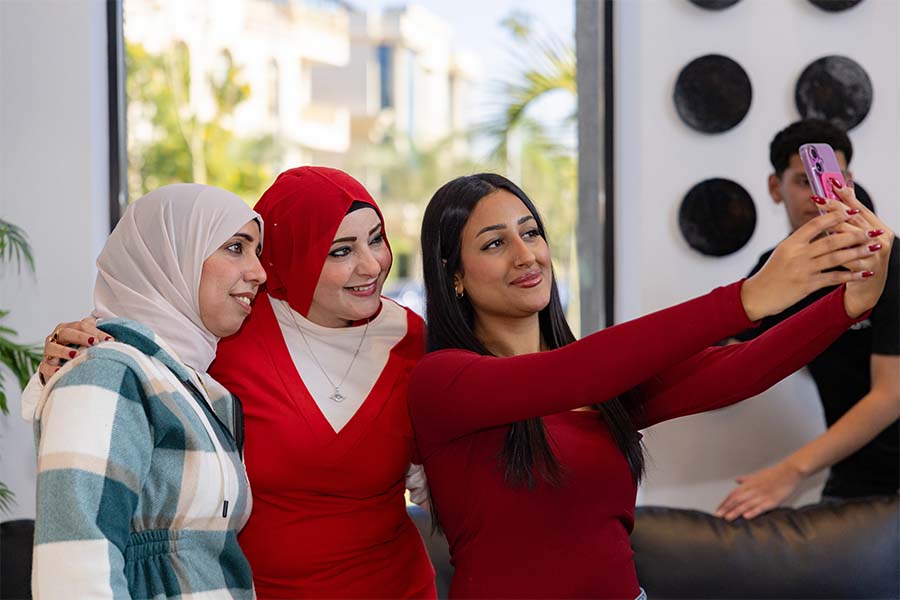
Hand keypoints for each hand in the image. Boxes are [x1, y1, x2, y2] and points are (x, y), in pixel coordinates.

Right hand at [39, 317, 110, 383]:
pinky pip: (45, 367)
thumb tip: (111, 337)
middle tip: (94, 342)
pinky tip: (60, 370)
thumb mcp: (87, 341)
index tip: (109, 339)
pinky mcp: (44, 366)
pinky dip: (52, 369)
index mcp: (68, 328)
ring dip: (64, 351)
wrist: (60, 367)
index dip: (95, 331)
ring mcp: (48, 352)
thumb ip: (96, 334)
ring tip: (76, 355)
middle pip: (66, 333)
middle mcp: (56, 338)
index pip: (81, 326)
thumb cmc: (77, 350)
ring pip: (52, 348)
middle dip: (81, 337)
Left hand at [715, 461, 802, 520]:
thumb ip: (746, 480)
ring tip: (727, 518)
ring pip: (746, 504)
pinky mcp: (773, 501)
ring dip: (736, 511)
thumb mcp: (757, 475)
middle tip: (718, 516)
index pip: (733, 494)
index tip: (718, 510)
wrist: (790, 472)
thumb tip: (736, 480)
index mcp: (749, 484)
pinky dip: (753, 512)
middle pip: (737, 499)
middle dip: (726, 508)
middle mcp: (754, 489)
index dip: (725, 502)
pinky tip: (746, 517)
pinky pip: (761, 507)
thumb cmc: (773, 473)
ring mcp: (763, 495)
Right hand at [740, 198, 878, 320]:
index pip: (814, 224)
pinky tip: (863, 273)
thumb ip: (800, 241)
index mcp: (790, 243)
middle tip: (870, 231)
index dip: (834, 216)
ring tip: (872, 248)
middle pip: (831, 241)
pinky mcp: (807, 286)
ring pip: (835, 258)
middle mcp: (797, 255)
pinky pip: (833, 278)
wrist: (757, 295)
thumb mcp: (782, 252)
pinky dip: (850, 275)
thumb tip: (820, 227)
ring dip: (857, 252)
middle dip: (854, 235)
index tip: (851, 211)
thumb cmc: (771, 273)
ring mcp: (802, 270)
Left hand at [831, 181, 894, 317]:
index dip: (845, 196)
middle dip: (835, 209)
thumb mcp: (857, 236)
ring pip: (851, 238)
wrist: (867, 286)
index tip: (831, 185)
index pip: (860, 208)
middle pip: (854, 220)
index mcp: (879, 227)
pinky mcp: (868, 268)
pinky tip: (821, 249)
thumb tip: (842, 188)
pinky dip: (836, 253)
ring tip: (818, 222)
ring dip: (834, 229)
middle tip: (818, 199)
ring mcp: (876, 254)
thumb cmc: (859, 256)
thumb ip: (850, 216)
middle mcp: (881, 238)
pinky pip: (849, 259)